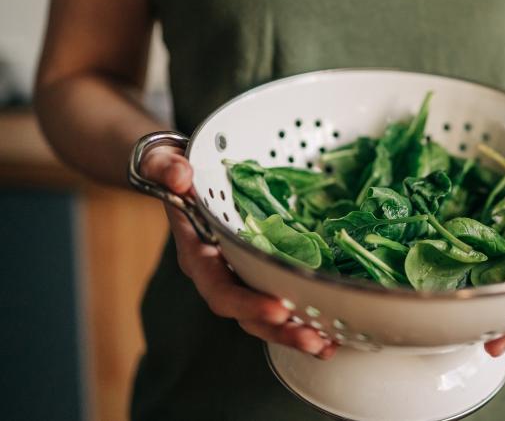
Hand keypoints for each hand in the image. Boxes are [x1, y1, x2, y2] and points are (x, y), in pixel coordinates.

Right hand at [141, 145, 336, 359]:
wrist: (182, 177)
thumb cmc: (174, 172)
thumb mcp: (164, 164)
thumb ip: (166, 168)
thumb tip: (179, 176)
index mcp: (198, 256)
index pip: (220, 289)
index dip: (247, 303)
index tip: (278, 309)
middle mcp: (220, 274)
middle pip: (248, 315)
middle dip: (280, 330)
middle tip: (314, 340)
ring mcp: (242, 276)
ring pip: (267, 316)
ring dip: (298, 333)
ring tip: (329, 345)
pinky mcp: (262, 271)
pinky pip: (283, 300)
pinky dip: (307, 317)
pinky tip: (334, 330)